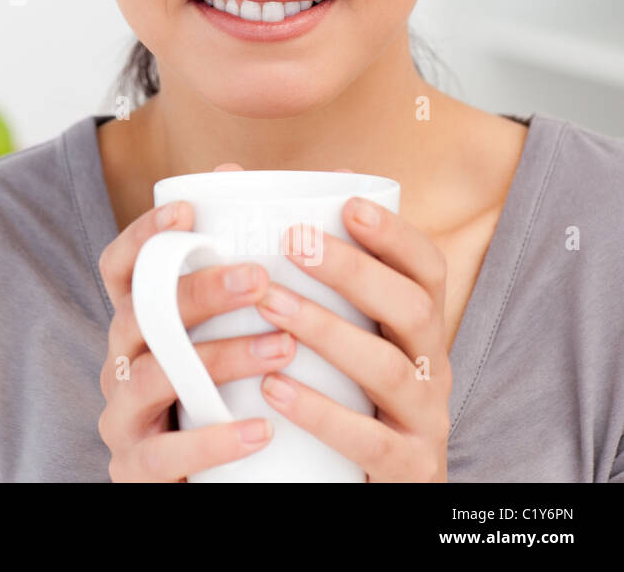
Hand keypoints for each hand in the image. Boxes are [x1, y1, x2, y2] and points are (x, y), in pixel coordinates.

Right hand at [97, 163, 296, 481]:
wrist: (223, 488)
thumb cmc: (231, 395)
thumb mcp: (230, 334)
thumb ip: (245, 274)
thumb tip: (274, 182)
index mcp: (138, 323)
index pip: (120, 269)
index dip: (143, 235)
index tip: (190, 211)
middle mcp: (120, 363)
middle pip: (139, 315)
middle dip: (198, 292)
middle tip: (260, 279)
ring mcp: (123, 418)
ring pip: (153, 378)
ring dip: (218, 358)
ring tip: (281, 347)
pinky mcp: (136, 471)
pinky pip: (163, 455)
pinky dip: (212, 441)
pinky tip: (260, 430)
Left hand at [252, 190, 450, 482]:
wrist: (358, 485)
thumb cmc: (337, 391)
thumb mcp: (336, 332)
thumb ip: (299, 271)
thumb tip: (234, 179)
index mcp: (418, 329)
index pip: (427, 271)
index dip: (395, 234)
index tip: (348, 203)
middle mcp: (431, 369)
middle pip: (413, 310)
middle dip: (356, 271)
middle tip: (295, 241)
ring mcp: (423, 422)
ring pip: (389, 370)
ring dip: (327, 330)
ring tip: (269, 303)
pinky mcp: (403, 471)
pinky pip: (370, 442)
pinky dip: (322, 412)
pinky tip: (275, 387)